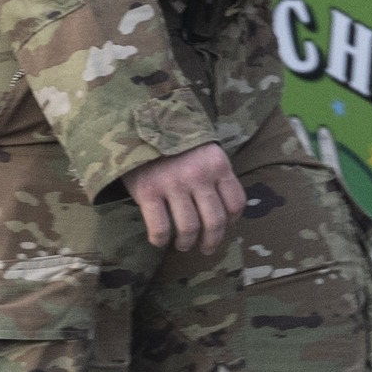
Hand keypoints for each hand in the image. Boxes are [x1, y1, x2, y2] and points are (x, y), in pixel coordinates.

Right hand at [125, 141, 245, 257]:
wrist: (135, 123)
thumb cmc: (171, 140)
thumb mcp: (202, 149)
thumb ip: (213, 173)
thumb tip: (222, 210)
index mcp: (217, 164)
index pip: (235, 202)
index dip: (231, 221)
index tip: (223, 227)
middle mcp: (198, 175)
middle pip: (215, 221)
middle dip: (211, 241)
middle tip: (206, 248)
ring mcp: (173, 184)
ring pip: (189, 228)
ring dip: (187, 243)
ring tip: (183, 245)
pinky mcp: (148, 191)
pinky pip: (160, 227)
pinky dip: (160, 239)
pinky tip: (158, 240)